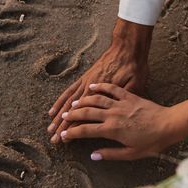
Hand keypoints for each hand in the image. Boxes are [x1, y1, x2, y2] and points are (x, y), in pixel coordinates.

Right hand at [47, 19, 151, 142]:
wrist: (128, 47)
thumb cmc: (136, 69)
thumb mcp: (138, 87)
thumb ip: (125, 101)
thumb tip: (117, 117)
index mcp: (107, 99)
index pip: (86, 119)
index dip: (75, 130)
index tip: (65, 140)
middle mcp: (92, 92)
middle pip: (75, 113)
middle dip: (63, 127)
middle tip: (53, 139)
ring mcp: (87, 83)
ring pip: (69, 103)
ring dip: (59, 116)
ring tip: (49, 128)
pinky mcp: (85, 77)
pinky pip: (70, 90)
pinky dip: (60, 100)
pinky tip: (53, 109)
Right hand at [58, 82, 175, 160]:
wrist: (170, 124)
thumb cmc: (153, 141)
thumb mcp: (132, 153)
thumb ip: (111, 154)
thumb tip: (93, 155)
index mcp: (112, 130)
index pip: (85, 130)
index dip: (71, 133)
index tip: (62, 136)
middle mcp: (113, 115)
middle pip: (86, 112)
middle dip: (71, 115)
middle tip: (61, 119)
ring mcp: (120, 104)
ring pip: (95, 99)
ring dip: (82, 101)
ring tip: (73, 105)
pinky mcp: (129, 96)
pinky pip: (111, 89)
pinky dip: (100, 86)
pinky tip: (92, 86)